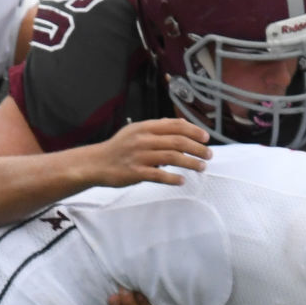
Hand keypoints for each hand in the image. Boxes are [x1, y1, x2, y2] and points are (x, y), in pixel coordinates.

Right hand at [91, 117, 209, 187]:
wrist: (96, 163)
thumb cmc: (118, 148)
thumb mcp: (135, 131)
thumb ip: (156, 127)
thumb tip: (179, 124)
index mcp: (145, 127)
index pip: (175, 126)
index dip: (194, 131)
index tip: (206, 138)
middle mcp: (143, 140)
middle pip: (178, 142)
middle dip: (197, 148)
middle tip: (209, 155)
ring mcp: (139, 156)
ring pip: (172, 157)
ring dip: (190, 163)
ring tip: (201, 167)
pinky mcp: (135, 172)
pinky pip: (159, 175)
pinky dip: (172, 178)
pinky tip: (181, 180)